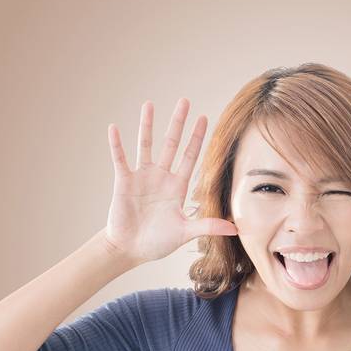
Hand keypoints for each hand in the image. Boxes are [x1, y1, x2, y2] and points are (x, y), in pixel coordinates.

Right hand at [103, 99, 238, 265]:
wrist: (130, 250)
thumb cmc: (157, 242)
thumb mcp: (184, 233)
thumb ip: (207, 226)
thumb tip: (236, 228)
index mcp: (176, 187)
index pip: (190, 156)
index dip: (197, 138)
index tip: (204, 118)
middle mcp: (160, 177)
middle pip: (171, 144)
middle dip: (178, 123)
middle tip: (184, 101)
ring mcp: (141, 178)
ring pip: (146, 145)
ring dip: (147, 125)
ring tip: (148, 104)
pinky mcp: (123, 182)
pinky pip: (120, 159)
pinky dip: (116, 144)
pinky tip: (114, 128)